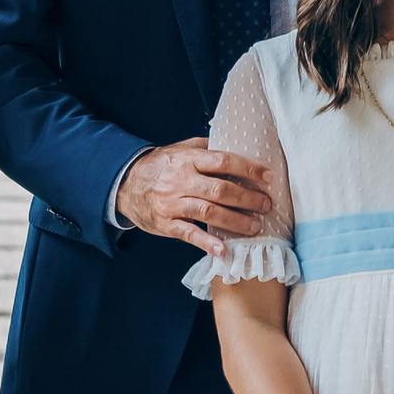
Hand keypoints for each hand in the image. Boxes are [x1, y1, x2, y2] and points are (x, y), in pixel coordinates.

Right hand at [119, 139, 274, 254]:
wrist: (125, 183)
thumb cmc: (159, 166)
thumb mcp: (180, 149)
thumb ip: (205, 147)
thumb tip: (236, 144)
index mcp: (188, 159)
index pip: (223, 161)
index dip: (248, 169)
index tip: (268, 177)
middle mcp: (181, 180)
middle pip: (220, 190)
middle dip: (248, 199)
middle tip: (266, 205)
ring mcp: (173, 203)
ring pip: (209, 212)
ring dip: (235, 221)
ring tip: (255, 226)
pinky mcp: (166, 223)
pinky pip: (189, 234)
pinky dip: (207, 243)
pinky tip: (223, 249)